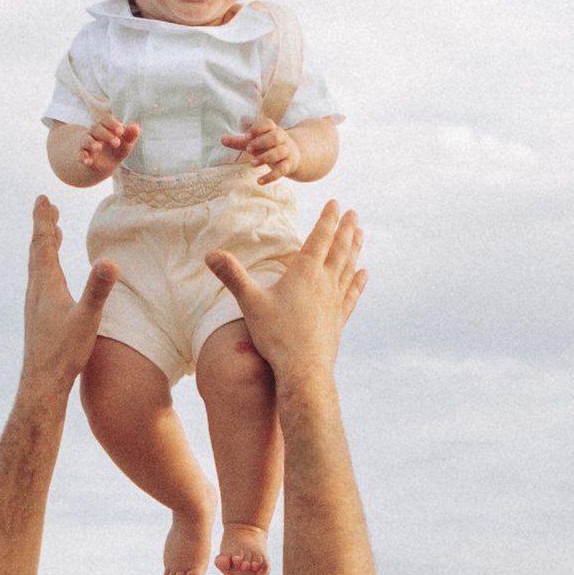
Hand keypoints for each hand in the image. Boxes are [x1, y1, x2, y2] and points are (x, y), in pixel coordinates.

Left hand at [20, 197, 118, 404]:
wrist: (42, 382)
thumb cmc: (64, 352)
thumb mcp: (87, 319)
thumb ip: (98, 290)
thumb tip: (110, 262)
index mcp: (47, 284)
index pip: (44, 244)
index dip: (44, 220)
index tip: (42, 198)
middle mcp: (36, 290)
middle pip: (37, 250)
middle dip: (43, 226)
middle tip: (45, 206)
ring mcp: (35, 303)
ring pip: (37, 265)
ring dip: (44, 245)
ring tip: (52, 233)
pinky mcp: (38, 316)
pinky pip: (41, 280)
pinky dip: (46, 266)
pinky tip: (53, 276)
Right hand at [76, 114, 140, 180]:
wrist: (105, 164)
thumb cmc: (117, 148)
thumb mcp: (126, 143)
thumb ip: (131, 136)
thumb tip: (136, 128)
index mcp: (106, 126)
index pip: (107, 120)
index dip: (113, 124)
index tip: (121, 131)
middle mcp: (95, 132)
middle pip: (96, 128)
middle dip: (106, 135)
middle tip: (116, 143)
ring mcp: (87, 143)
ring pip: (86, 140)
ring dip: (91, 143)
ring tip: (98, 148)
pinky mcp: (82, 155)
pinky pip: (80, 154)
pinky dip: (82, 157)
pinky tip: (87, 161)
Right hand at [204, 203, 365, 392]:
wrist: (304, 371)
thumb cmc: (276, 336)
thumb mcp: (250, 303)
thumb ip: (232, 276)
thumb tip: (210, 254)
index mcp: (305, 273)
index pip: (319, 238)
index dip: (327, 219)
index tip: (335, 203)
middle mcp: (324, 283)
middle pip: (339, 249)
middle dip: (345, 229)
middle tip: (353, 213)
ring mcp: (334, 301)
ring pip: (348, 268)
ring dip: (354, 249)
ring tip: (360, 234)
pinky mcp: (338, 319)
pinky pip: (351, 294)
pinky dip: (358, 282)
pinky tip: (364, 274)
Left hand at [221, 118, 301, 180]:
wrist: (294, 155)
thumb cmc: (270, 146)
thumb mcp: (256, 142)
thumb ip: (240, 142)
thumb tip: (222, 139)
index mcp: (272, 130)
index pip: (267, 124)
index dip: (258, 129)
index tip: (247, 136)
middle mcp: (282, 139)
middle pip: (275, 137)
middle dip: (262, 142)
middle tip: (249, 150)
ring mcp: (287, 152)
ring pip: (279, 153)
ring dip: (265, 157)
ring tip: (252, 164)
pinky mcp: (288, 165)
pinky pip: (282, 170)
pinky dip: (271, 176)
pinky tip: (259, 181)